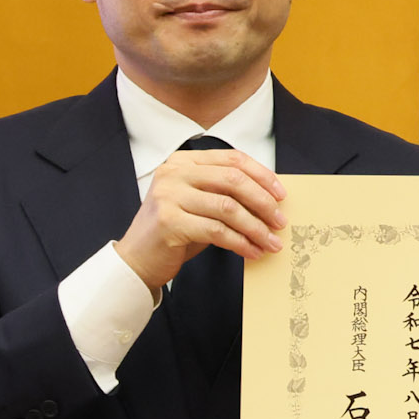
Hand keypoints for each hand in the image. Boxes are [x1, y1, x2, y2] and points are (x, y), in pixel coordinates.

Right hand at [114, 146, 286, 293]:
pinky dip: (240, 243)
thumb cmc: (174, 232)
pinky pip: (217, 231)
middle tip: (280, 221)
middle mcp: (173, 173)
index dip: (261, 175)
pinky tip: (252, 252)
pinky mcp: (169, 222)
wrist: (137, 260)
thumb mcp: (198, 203)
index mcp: (183, 161)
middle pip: (233, 180)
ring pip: (228, 207)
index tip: (281, 194)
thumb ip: (224, 194)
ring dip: (256, 227)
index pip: (232, 159)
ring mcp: (169, 196)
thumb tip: (269, 200)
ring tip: (271, 242)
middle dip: (263, 202)